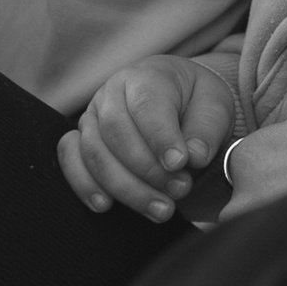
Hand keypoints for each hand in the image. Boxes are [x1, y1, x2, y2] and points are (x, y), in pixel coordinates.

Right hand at [61, 58, 241, 224]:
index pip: (147, 106)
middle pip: (116, 132)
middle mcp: (111, 93)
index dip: (161, 138)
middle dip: (148, 169)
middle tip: (181, 190)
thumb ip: (206, 130)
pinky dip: (84, 184)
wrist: (180, 103)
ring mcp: (92, 117)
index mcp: (146, 76)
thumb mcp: (215, 108)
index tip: (180, 164)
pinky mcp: (80, 140)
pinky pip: (71, 160)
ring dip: (126, 187)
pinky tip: (106, 206)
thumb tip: (194, 156)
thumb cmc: (196, 104)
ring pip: (95, 152)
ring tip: (161, 209)